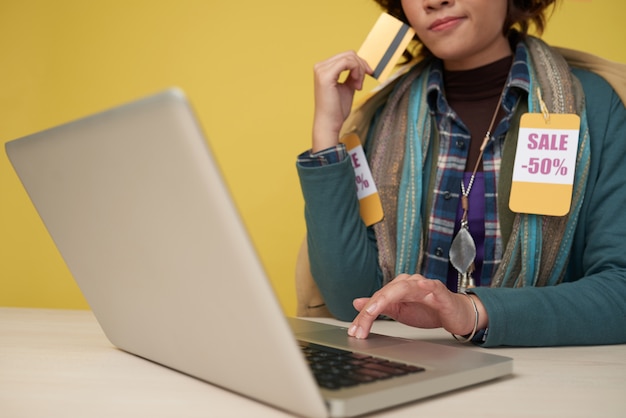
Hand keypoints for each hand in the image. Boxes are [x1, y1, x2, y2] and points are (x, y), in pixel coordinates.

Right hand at [312, 51, 371, 151]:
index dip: (360, 64)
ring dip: (359, 70)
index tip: (368, 75)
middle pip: (348, 54)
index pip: (346, 56)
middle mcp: (320, 67)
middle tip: (363, 82)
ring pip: (349, 58)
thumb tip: (361, 66)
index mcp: (323, 69)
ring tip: (358, 86)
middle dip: (361, 66)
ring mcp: (321, 70)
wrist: (329, 123)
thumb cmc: (336, 109)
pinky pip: (347, 62)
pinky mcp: (326, 75)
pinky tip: (356, 84)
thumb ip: (352, 75)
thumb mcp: (347, 87)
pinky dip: (357, 71)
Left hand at [347, 274, 488, 338]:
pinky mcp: (440, 291)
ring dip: (386, 298)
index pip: (376, 299)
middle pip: (384, 294)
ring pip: (402, 288)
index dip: (364, 315)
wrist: (455, 315)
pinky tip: (420, 286)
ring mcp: (424, 285)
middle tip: (360, 328)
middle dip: (369, 312)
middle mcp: (408, 283)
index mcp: (397, 287)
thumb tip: (357, 303)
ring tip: (372, 310)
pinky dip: (426, 285)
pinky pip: (432, 286)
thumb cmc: (428, 310)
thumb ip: (379, 306)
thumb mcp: (399, 311)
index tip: (355, 331)